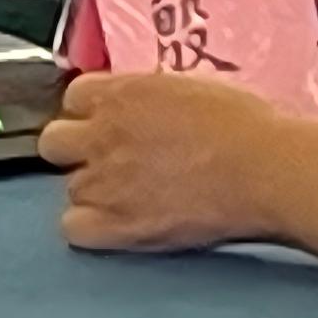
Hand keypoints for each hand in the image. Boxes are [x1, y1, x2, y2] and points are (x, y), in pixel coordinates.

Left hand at [40, 70, 294, 253]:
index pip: (73, 96)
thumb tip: (138, 106)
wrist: (263, 169)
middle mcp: (102, 134)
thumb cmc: (243, 126)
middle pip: (54, 142)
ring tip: (129, 197)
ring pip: (70, 188)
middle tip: (108, 160)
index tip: (107, 122)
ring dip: (93, 192)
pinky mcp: (117, 224)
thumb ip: (147, 96)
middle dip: (76, 150)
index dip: (91, 112)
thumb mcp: (186, 88)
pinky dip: (91, 229)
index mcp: (120, 94)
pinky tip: (118, 224)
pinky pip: (73, 229)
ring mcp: (105, 182)